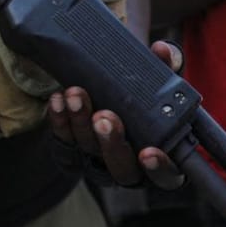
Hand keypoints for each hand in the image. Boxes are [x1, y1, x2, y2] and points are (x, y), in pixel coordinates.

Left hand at [48, 41, 187, 189]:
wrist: (107, 91)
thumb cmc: (143, 95)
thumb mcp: (159, 80)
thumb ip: (166, 66)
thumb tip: (162, 50)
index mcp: (160, 157)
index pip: (166, 176)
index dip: (159, 168)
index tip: (149, 152)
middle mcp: (130, 167)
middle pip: (122, 169)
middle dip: (112, 143)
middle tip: (104, 117)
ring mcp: (98, 163)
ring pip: (89, 151)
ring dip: (80, 123)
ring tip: (76, 95)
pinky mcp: (72, 153)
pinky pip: (63, 142)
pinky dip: (60, 121)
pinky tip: (58, 100)